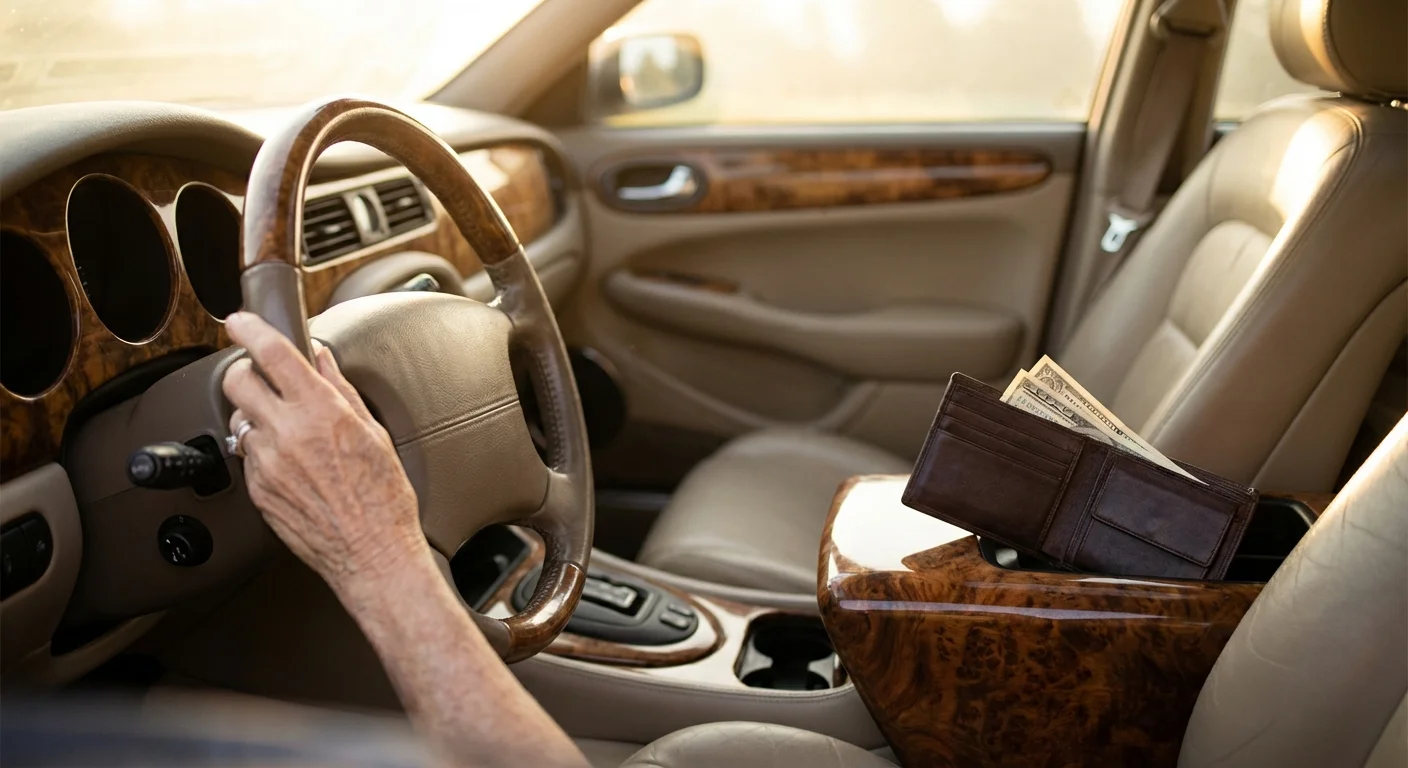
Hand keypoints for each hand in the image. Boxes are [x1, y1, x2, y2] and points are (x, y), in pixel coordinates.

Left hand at [221, 312, 426, 594]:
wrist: (371, 553)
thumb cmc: (383, 499)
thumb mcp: (373, 433)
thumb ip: (340, 390)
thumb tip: (322, 360)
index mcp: (322, 412)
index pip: (272, 354)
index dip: (250, 330)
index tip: (242, 322)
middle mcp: (288, 434)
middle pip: (238, 381)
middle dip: (244, 370)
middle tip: (259, 375)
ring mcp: (267, 463)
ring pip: (239, 420)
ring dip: (255, 415)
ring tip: (284, 428)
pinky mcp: (257, 490)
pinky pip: (247, 456)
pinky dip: (261, 450)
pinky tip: (290, 462)